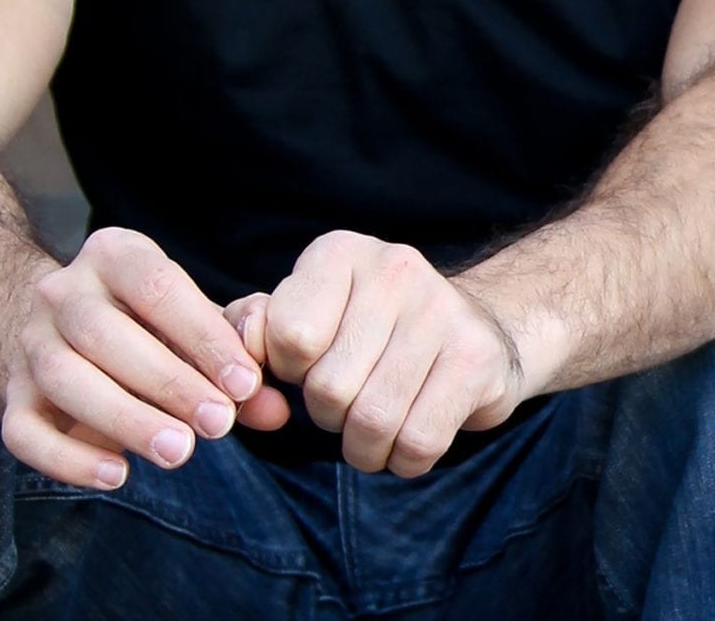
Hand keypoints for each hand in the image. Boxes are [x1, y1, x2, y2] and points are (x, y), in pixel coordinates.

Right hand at [0, 225, 285, 489]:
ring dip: (126, 419)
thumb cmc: (143, 322)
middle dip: (169, 383)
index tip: (244, 385)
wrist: (50, 327)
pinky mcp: (9, 396)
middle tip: (218, 425)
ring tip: (178, 451)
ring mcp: (28, 343)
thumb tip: (276, 409)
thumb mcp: (190, 321)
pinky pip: (25, 432)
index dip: (203, 337)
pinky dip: (68, 460)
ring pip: (66, 380)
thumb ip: (236, 356)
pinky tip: (117, 475)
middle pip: (107, 336)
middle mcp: (62, 292)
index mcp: (114, 255)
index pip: (158, 287)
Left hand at [239, 231, 529, 476]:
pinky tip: (410, 439)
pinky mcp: (476, 357)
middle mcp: (394, 269)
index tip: (313, 366)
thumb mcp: (305, 314)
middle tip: (350, 405)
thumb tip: (237, 358)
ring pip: (372, 421)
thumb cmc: (370, 332)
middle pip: (328, 388)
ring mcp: (442, 310)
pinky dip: (405, 460)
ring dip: (365, 448)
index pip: (288, 336)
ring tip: (376, 431)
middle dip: (329, 418)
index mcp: (340, 254)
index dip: (291, 372)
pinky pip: (419, 442)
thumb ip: (253, 330)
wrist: (477, 330)